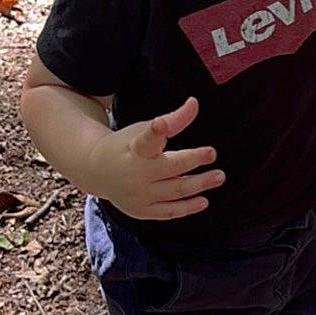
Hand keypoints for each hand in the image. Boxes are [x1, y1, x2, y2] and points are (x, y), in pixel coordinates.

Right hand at [87, 96, 224, 220]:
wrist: (97, 172)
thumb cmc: (127, 146)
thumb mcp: (142, 129)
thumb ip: (172, 120)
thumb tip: (194, 103)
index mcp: (135, 149)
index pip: (148, 139)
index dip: (156, 130)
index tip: (161, 124)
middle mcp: (136, 173)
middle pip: (171, 168)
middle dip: (193, 161)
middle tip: (212, 153)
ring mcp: (138, 195)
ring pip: (175, 191)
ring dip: (199, 184)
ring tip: (218, 176)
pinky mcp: (141, 211)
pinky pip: (169, 211)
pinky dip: (187, 207)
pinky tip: (204, 201)